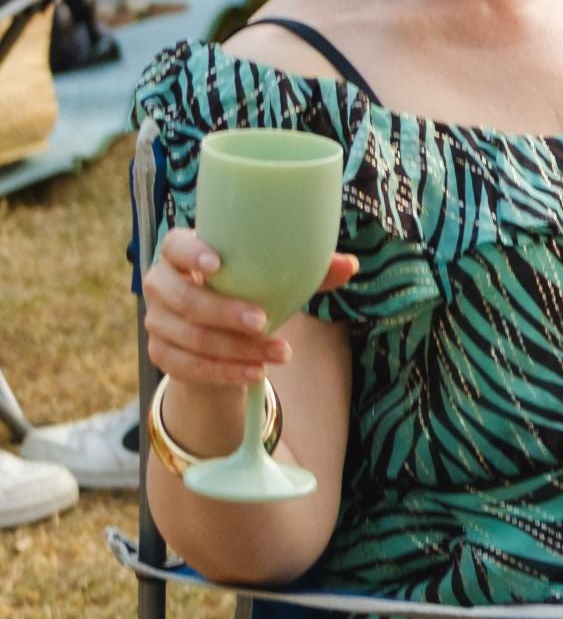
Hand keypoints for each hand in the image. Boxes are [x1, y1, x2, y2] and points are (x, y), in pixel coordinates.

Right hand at [145, 227, 356, 388]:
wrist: (220, 332)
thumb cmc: (248, 288)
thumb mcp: (274, 277)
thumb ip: (309, 270)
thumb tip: (350, 265)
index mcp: (182, 252)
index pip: (176, 246)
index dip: (192, 255)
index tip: (218, 266)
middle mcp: (161, 284)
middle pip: (186, 300)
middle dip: (225, 313)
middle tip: (264, 322)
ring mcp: (156, 321)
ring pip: (192, 338)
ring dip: (236, 349)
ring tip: (279, 353)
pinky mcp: (161, 353)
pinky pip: (190, 366)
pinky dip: (226, 372)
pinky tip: (256, 372)